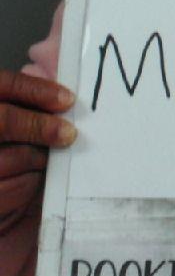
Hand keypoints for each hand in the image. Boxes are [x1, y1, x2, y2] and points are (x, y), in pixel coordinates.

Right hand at [0, 71, 76, 221]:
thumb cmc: (5, 154)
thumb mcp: (10, 130)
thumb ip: (25, 108)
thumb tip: (64, 100)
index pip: (0, 85)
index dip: (34, 89)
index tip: (67, 99)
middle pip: (2, 119)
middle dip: (38, 126)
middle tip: (68, 134)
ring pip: (8, 158)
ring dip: (35, 160)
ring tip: (41, 161)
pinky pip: (7, 190)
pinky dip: (26, 186)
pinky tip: (29, 182)